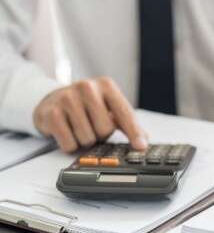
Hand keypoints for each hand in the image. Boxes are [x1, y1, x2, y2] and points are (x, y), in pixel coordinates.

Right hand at [33, 77, 147, 152]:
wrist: (52, 101)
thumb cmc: (87, 107)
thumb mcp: (109, 108)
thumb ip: (127, 122)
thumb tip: (144, 140)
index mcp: (106, 85)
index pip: (125, 113)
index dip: (134, 132)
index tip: (140, 147)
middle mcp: (87, 87)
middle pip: (105, 129)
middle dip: (100, 134)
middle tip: (92, 126)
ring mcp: (67, 98)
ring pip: (87, 138)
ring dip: (85, 140)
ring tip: (79, 128)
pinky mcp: (51, 112)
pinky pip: (69, 143)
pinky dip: (70, 145)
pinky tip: (67, 132)